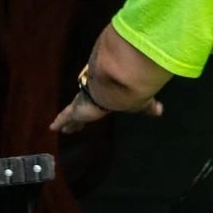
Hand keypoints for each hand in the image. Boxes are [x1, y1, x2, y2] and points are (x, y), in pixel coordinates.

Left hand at [49, 92, 164, 134]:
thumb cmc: (130, 91)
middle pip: (86, 106)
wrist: (117, 84)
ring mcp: (84, 103)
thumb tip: (160, 110)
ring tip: (63, 127)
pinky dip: (59, 122)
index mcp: (109, 95)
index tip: (96, 107)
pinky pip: (65, 117)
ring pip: (74, 113)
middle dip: (80, 114)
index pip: (101, 101)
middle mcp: (95, 97)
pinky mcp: (76, 110)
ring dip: (69, 120)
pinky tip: (52, 127)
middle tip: (75, 121)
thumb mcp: (141, 101)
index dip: (98, 105)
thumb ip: (148, 106)